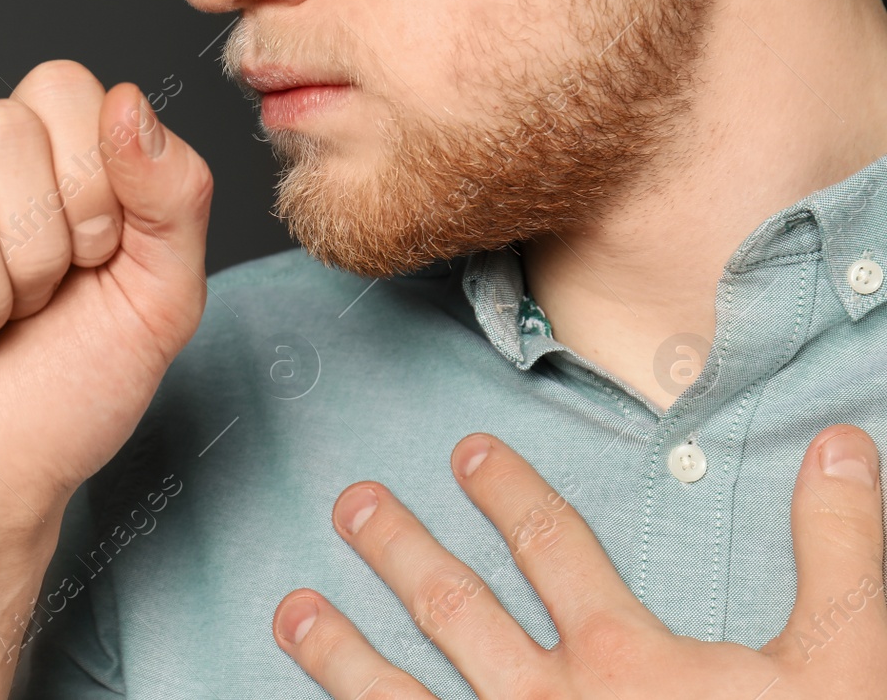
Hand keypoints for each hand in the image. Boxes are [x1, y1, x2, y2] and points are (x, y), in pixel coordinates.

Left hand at [273, 426, 886, 697]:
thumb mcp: (844, 667)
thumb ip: (835, 555)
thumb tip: (840, 445)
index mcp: (626, 661)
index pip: (553, 549)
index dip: (511, 494)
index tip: (468, 454)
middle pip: (456, 611)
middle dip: (401, 551)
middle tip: (353, 505)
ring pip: (400, 696)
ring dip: (340, 650)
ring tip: (290, 609)